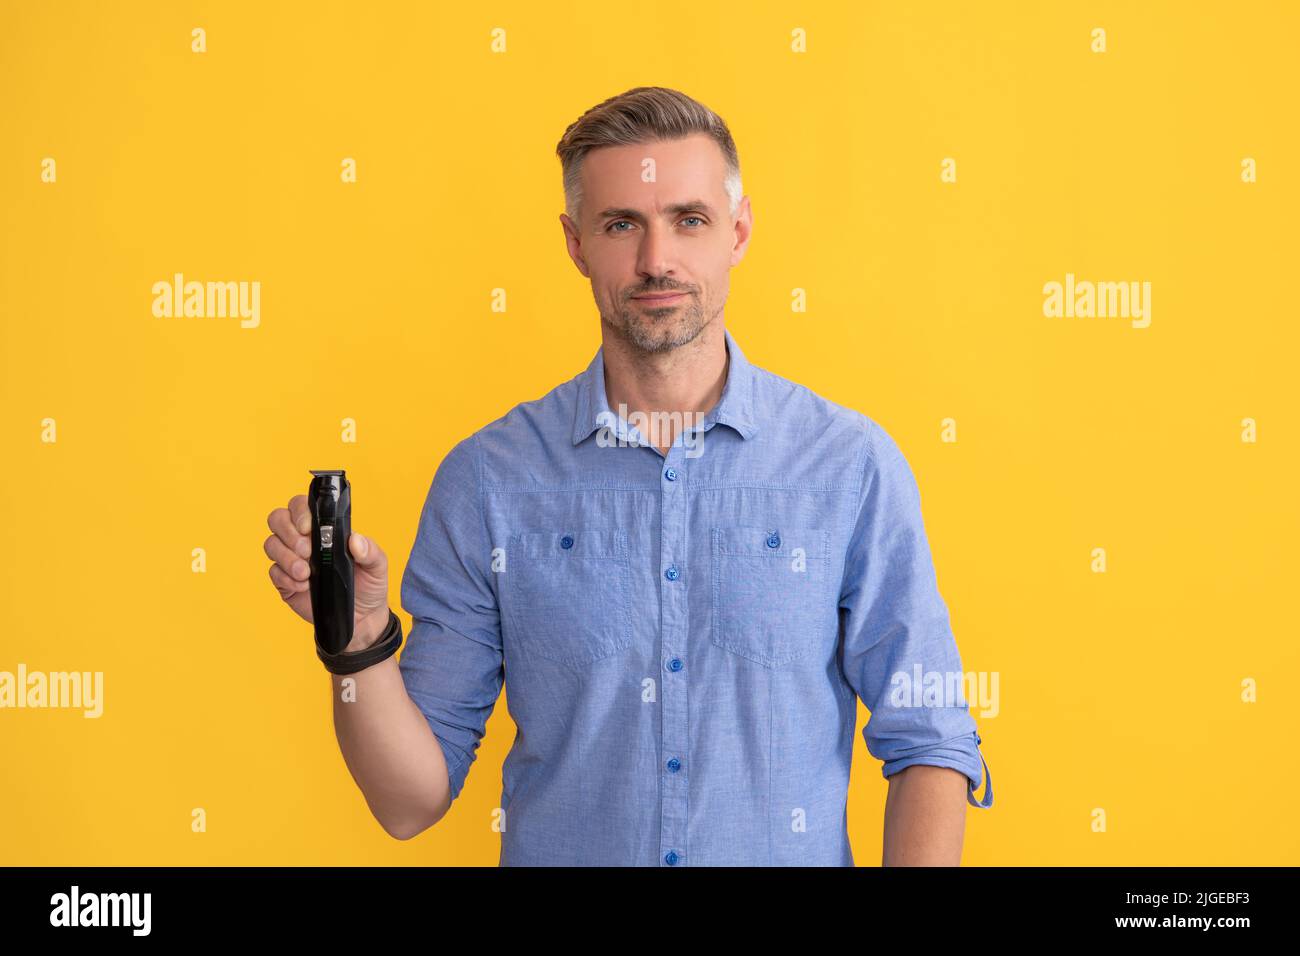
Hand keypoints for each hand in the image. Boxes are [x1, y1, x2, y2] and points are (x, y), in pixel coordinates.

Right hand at [265, 494, 391, 651]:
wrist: (362, 618)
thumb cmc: (368, 585)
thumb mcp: (378, 566)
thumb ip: (370, 551)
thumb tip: (355, 540)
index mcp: (325, 529)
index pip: (301, 506)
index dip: (299, 511)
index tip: (308, 527)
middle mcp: (304, 539)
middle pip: (278, 519)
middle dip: (288, 532)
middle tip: (307, 550)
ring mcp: (292, 560)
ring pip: (271, 544)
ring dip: (286, 557)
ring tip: (306, 573)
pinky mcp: (285, 582)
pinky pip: (273, 572)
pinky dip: (285, 577)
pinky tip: (302, 586)